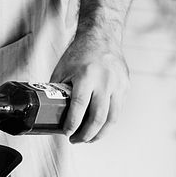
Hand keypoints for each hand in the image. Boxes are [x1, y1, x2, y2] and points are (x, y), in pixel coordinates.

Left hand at [50, 28, 129, 142]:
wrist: (102, 36)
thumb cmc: (80, 53)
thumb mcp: (63, 71)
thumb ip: (58, 91)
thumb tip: (49, 113)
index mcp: (86, 76)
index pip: (79, 107)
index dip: (72, 124)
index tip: (66, 133)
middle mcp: (105, 80)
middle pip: (98, 117)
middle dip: (86, 134)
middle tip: (75, 140)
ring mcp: (118, 84)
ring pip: (112, 118)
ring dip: (100, 134)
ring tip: (88, 139)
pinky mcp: (126, 86)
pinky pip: (118, 110)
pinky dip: (108, 122)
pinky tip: (98, 127)